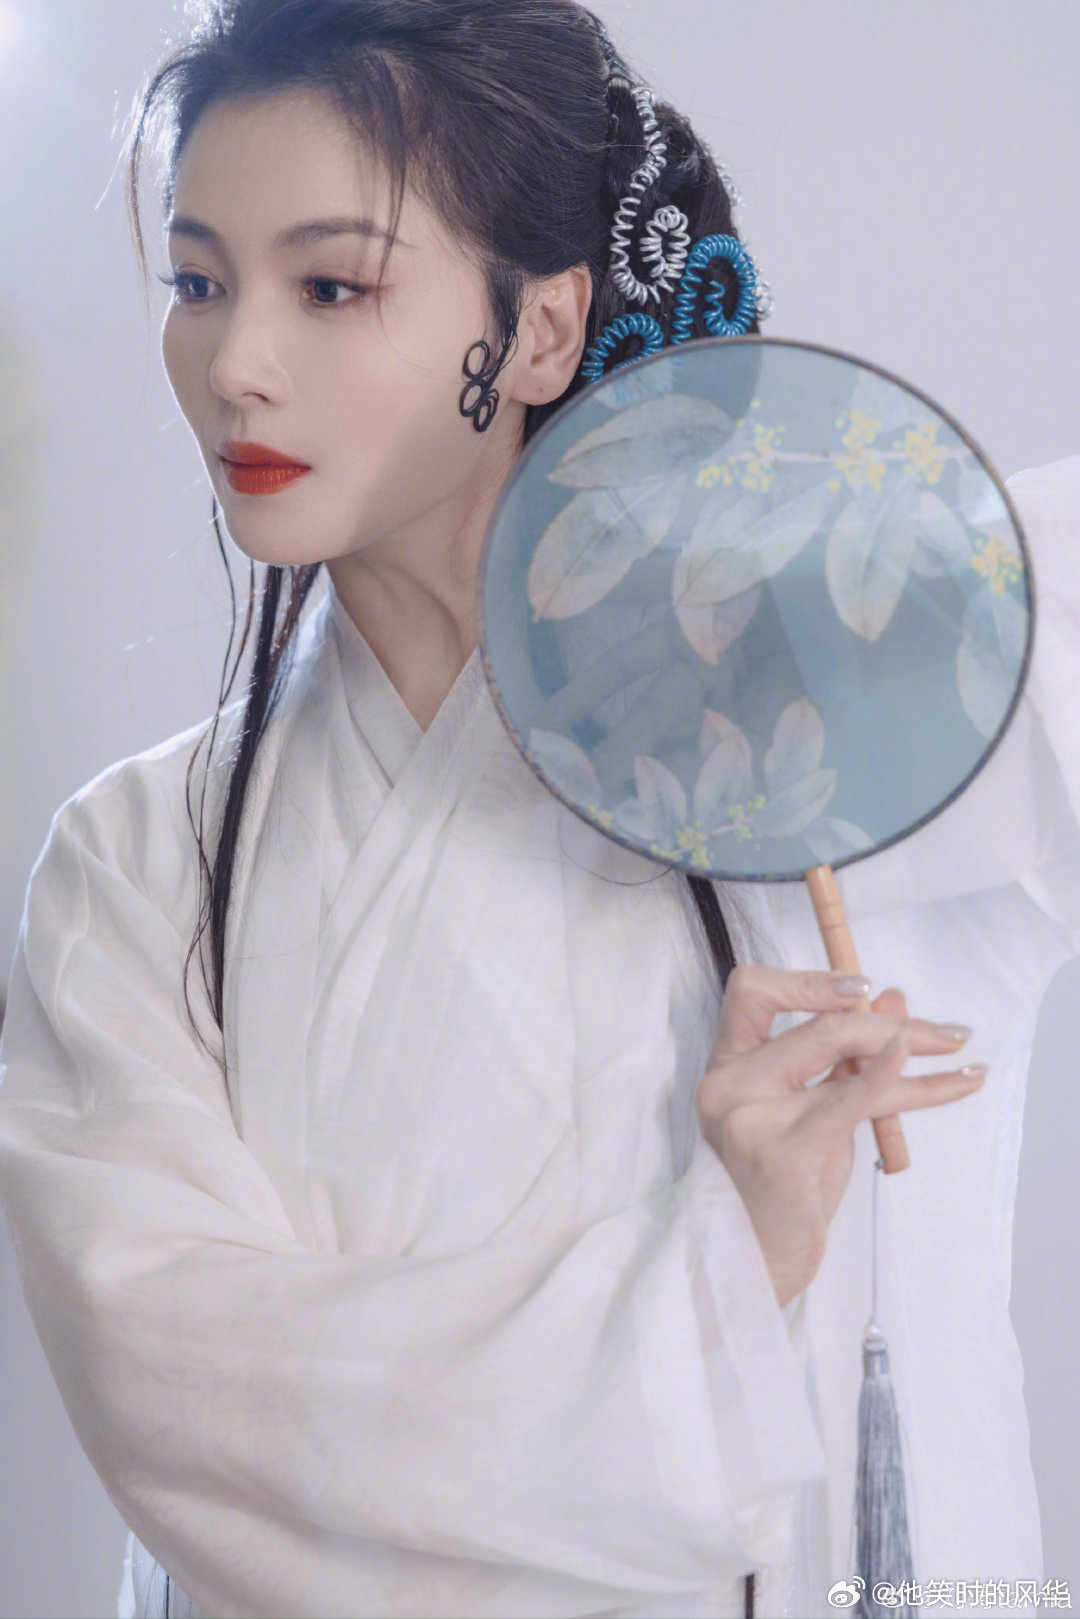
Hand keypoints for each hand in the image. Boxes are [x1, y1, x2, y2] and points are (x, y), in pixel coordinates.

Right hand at [694, 965, 986, 1307]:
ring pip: (842, 1053)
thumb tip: (894, 1002)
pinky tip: (922, 1066)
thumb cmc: (778, 1187)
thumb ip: (841, 1058)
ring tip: (960, 1052)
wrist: (751, 1260)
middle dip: (890, 1022)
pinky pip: (846, 1100)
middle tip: (946, 1033)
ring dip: (913, 1046)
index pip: (751, 990)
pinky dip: (887, 1075)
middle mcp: (729, 1083)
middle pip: (818, 1023)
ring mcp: (750, 1116)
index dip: (809, 980)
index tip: (863, 986)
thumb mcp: (807, 1112)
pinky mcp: (782, 1152)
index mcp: (726, 1065)